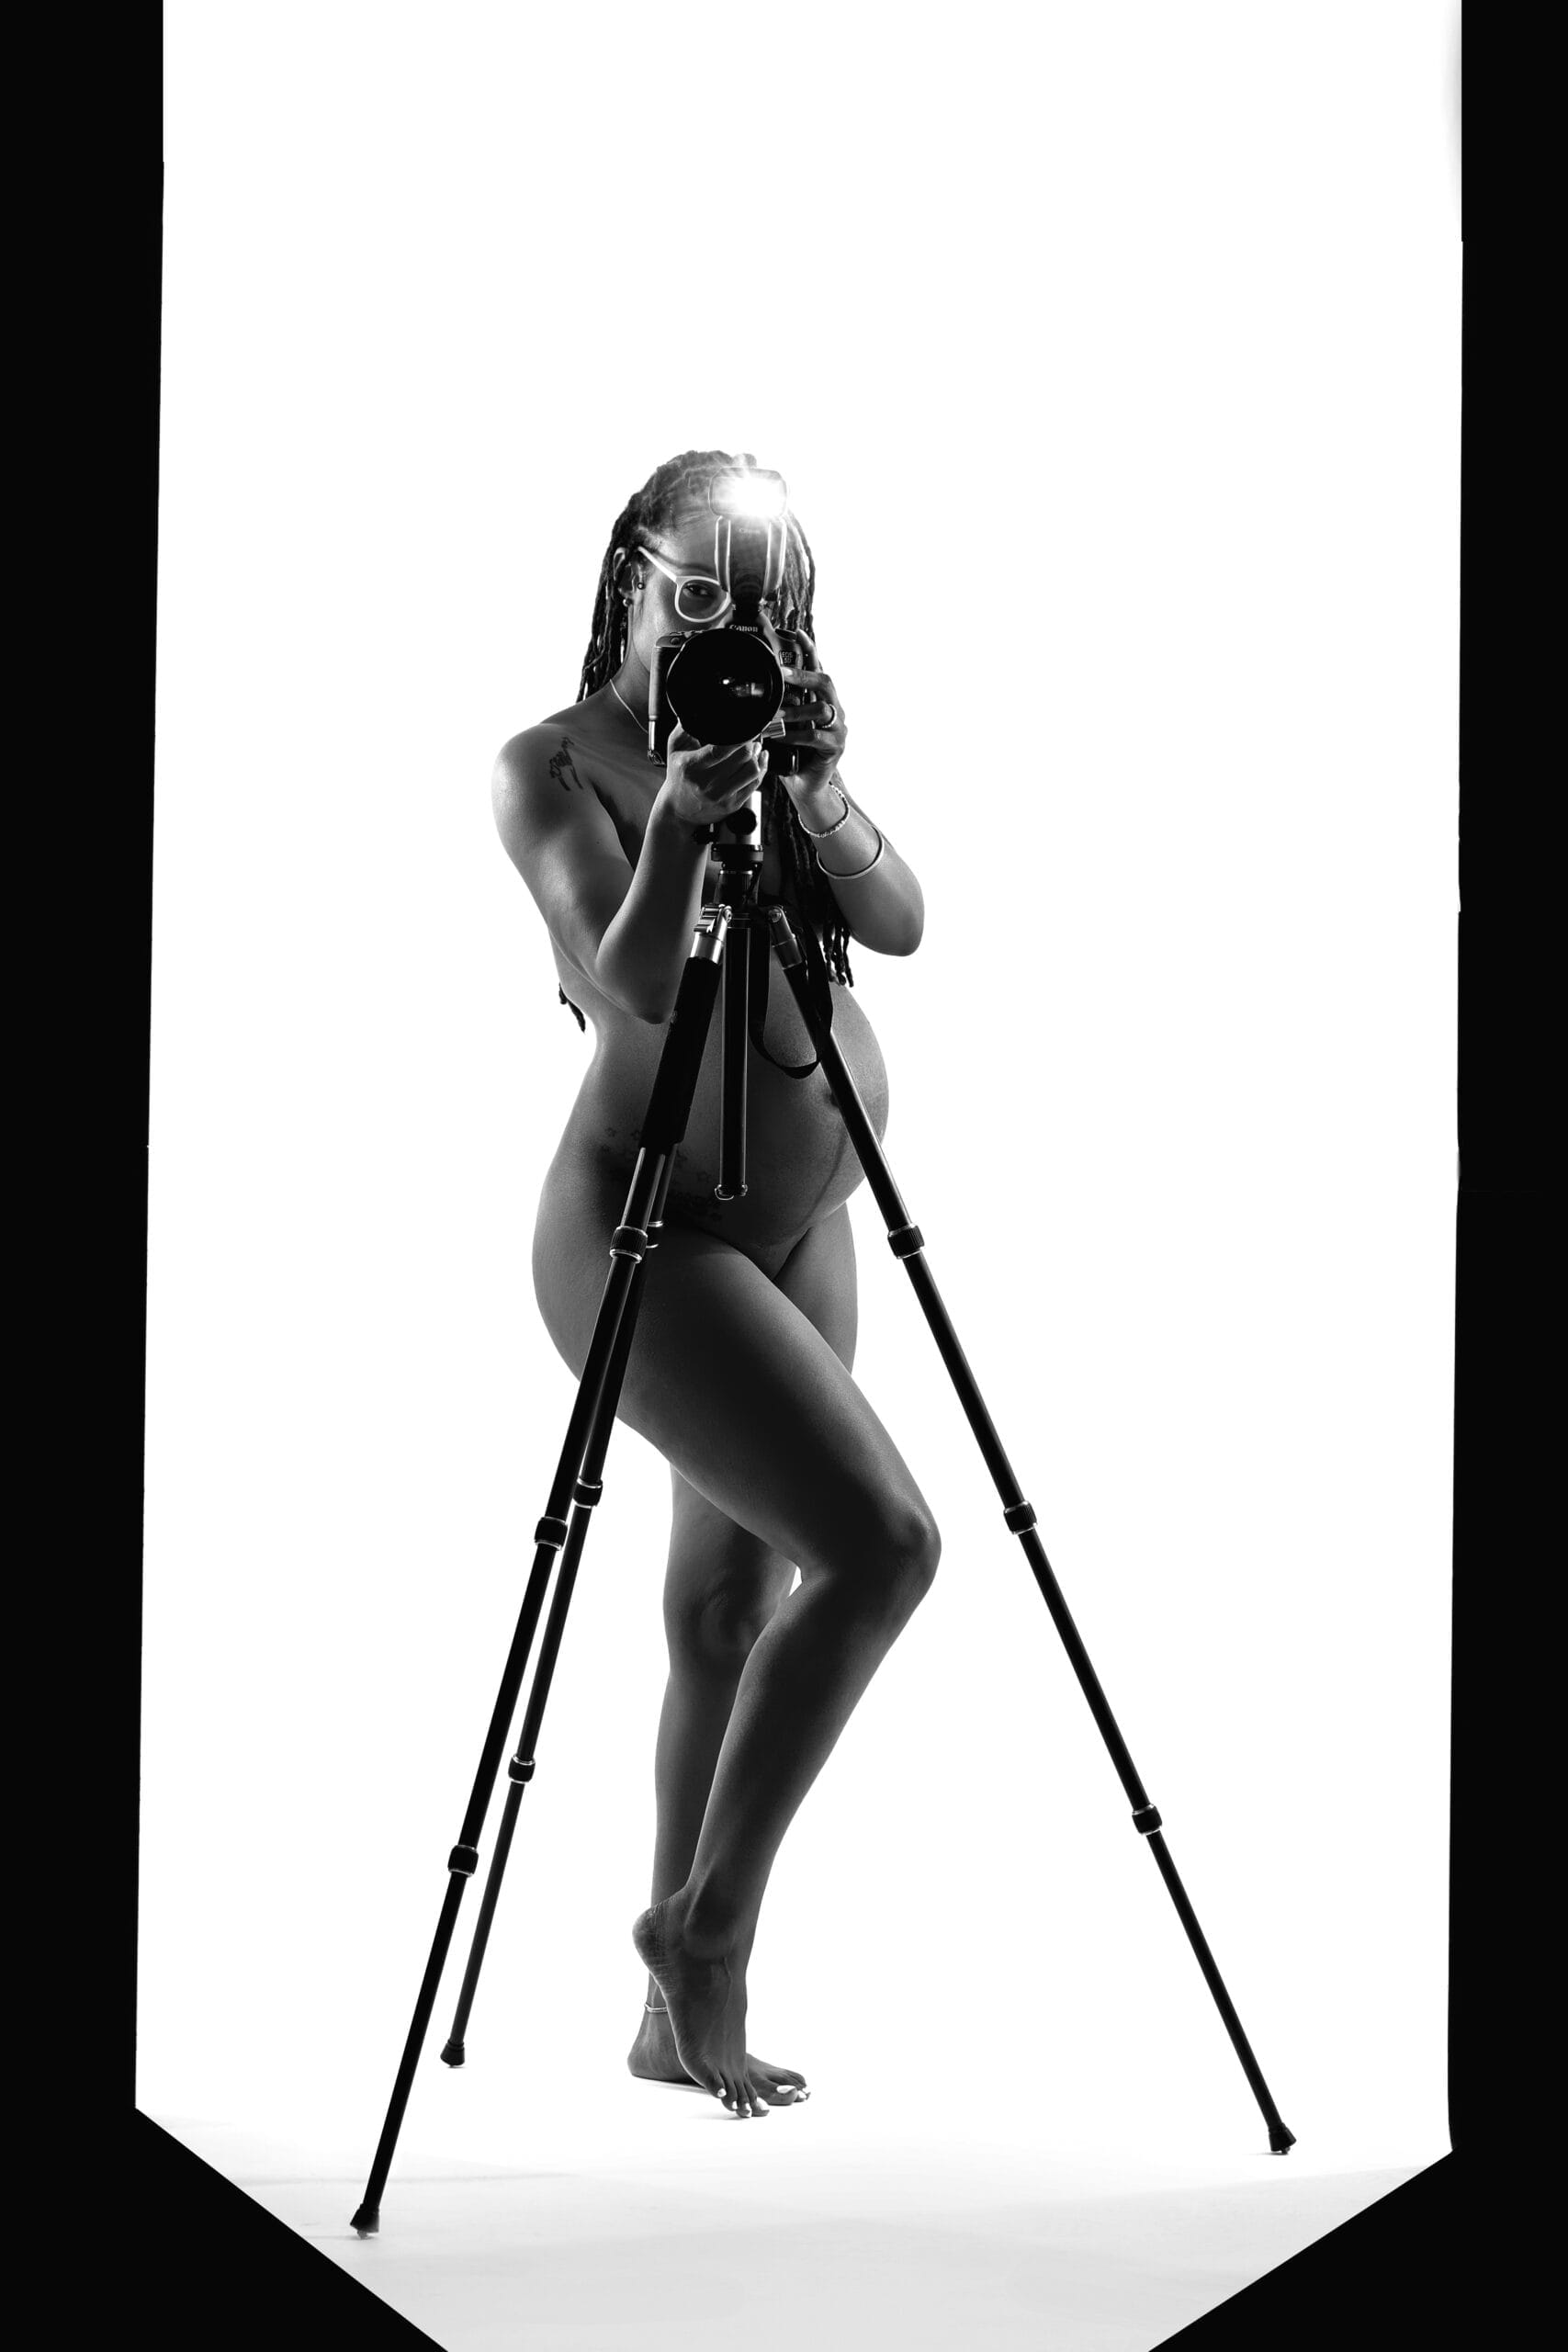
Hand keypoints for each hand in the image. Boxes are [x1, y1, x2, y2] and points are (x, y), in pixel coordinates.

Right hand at [657, 722, 769, 837]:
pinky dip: (762, 769)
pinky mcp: (732, 805)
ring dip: (758, 755)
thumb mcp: (674, 749)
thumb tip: (699, 710)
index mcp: (692, 767)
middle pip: (742, 758)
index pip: (720, 750)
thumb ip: (685, 727)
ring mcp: (721, 796)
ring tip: (755, 747)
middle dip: (751, 743)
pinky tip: (760, 760)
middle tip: (751, 736)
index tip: (746, 728)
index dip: (738, 738)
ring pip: (752, 771)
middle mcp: (707, 784)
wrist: (679, 809)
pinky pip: (755, 784)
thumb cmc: (679, 774)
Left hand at [766, 626, 847, 799]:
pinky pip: (816, 737)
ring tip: (776, 714)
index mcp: (821, 700)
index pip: (818, 670)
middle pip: (826, 683)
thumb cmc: (792, 754)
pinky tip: (780, 735)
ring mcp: (838, 729)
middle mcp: (834, 710)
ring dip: (796, 710)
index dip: (810, 651)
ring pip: (822, 710)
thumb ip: (777, 707)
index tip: (798, 633)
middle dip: (804, 675)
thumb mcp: (783, 725)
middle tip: (782, 673)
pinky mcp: (835, 748)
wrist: (805, 786)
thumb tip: (755, 690)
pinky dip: (795, 734)